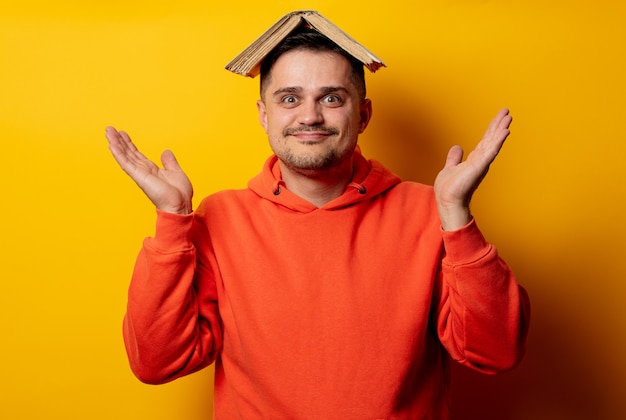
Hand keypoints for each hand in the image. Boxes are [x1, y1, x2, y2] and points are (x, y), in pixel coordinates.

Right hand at [106, 127, 192, 214]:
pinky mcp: (139, 177)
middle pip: (128, 153)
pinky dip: (118, 154)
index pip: (137, 154)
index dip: (129, 144)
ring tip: (108, 132)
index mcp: (151, 170)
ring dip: (115, 143)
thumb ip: (169, 162)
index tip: (123, 134)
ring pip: (124, 156)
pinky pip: (126, 163)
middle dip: (119, 141)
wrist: (180, 205)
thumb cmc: (179, 194)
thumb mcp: (176, 172)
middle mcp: (143, 171)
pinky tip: (111, 145)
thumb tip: (166, 152)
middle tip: (110, 129)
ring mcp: (140, 173)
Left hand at [434, 108, 511, 230]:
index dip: (492, 128)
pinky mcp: (479, 167)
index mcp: (474, 160)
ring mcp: (481, 163)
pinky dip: (498, 141)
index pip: (485, 140)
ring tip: (508, 117)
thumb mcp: (450, 168)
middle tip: (507, 111)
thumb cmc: (449, 189)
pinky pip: (491, 151)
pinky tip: (505, 131)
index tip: (499, 116)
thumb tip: (457, 147)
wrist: (447, 201)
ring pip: (493, 143)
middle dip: (499, 124)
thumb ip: (455, 158)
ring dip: (501, 129)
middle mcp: (480, 160)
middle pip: (491, 139)